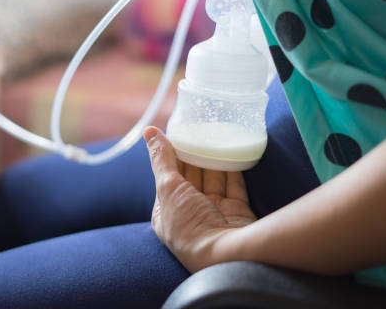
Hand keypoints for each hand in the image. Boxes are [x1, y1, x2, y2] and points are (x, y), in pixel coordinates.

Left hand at [143, 126, 255, 271]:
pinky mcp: (236, 212)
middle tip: (199, 129)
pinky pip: (234, 185)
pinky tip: (233, 151)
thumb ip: (160, 158)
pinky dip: (234, 168)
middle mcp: (189, 214)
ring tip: (216, 135)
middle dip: (194, 155)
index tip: (179, 132)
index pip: (167, 176)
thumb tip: (149, 131)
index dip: (172, 155)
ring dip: (214, 159)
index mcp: (166, 213)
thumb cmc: (190, 226)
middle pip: (191, 177)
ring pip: (213, 179)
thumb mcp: (168, 188)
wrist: (227, 256)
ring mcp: (214, 214)